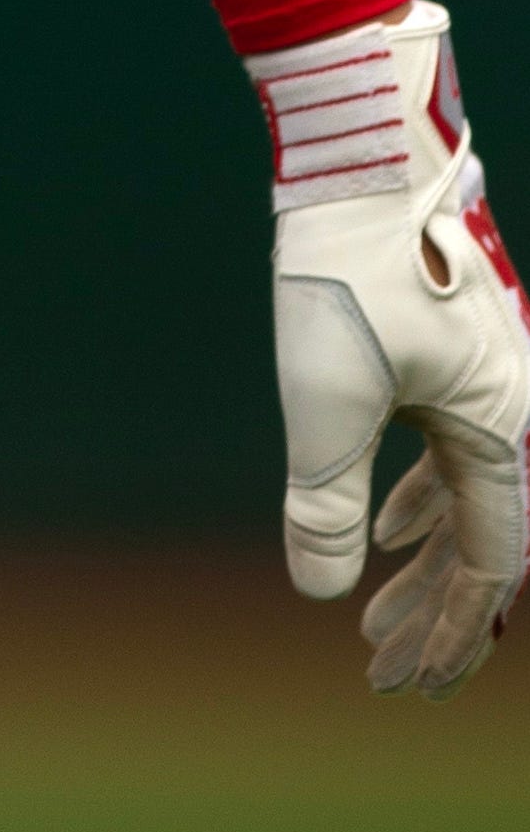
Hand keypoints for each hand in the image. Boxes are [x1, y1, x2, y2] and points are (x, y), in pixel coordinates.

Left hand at [253, 1, 529, 697]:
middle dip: (436, 616)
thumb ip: (327, 499)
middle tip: (387, 676)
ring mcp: (489, 383)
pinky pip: (452, 455)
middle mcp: (514, 412)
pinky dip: (421, 503)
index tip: (406, 681)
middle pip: (483, 545)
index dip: (450, 631)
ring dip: (423, 565)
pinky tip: (384, 534)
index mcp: (504, 430)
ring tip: (376, 625)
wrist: (365, 149)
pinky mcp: (457, 358)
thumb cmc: (350, 263)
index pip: (489, 565)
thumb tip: (321, 594)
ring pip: (466, 501)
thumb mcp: (326, 392)